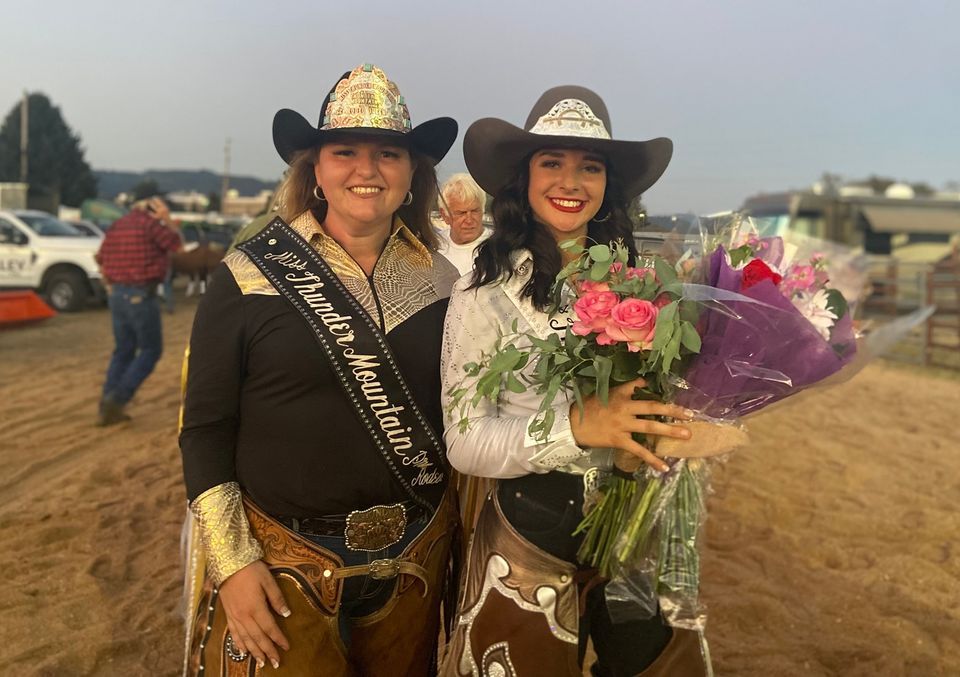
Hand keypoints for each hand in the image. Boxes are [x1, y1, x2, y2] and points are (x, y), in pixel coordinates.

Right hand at [217, 560, 290, 669]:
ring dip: (254, 652)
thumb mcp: (268, 580)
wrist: (227, 563)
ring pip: (245, 639)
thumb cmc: (250, 569)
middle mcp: (244, 616)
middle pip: (258, 637)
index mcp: (256, 607)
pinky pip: (233, 633)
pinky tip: (243, 651)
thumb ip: (277, 598)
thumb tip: (287, 614)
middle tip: (276, 662)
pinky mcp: (228, 614)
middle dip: (268, 651)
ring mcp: (234, 616)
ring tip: (261, 662)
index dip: (278, 639)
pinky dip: (239, 644)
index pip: (270, 628)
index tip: (286, 647)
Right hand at [569, 377, 692, 472]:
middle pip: (652, 407)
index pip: (639, 386)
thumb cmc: (589, 408)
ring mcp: (622, 425)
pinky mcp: (619, 440)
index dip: (654, 387)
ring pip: (650, 427)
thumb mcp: (605, 393)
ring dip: (669, 430)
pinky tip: (664, 468)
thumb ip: (624, 390)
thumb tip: (642, 384)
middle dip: (672, 410)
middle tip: (691, 414)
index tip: (671, 389)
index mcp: (620, 394)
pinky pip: (639, 450)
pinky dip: (652, 459)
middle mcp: (624, 408)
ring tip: (687, 434)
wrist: (572, 424)